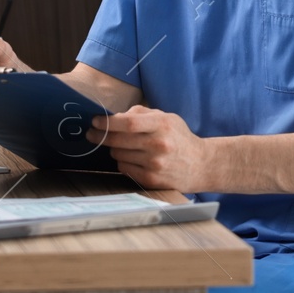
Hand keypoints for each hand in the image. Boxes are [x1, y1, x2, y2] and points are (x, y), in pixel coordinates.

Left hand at [88, 105, 211, 191]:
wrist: (200, 165)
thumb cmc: (179, 138)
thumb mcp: (167, 118)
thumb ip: (141, 113)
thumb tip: (115, 116)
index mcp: (162, 125)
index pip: (128, 123)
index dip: (108, 122)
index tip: (95, 121)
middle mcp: (158, 145)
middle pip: (119, 140)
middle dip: (101, 136)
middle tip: (93, 134)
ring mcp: (155, 164)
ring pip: (118, 154)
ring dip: (114, 149)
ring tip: (121, 146)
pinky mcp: (151, 180)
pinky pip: (124, 168)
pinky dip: (122, 162)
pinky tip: (131, 158)